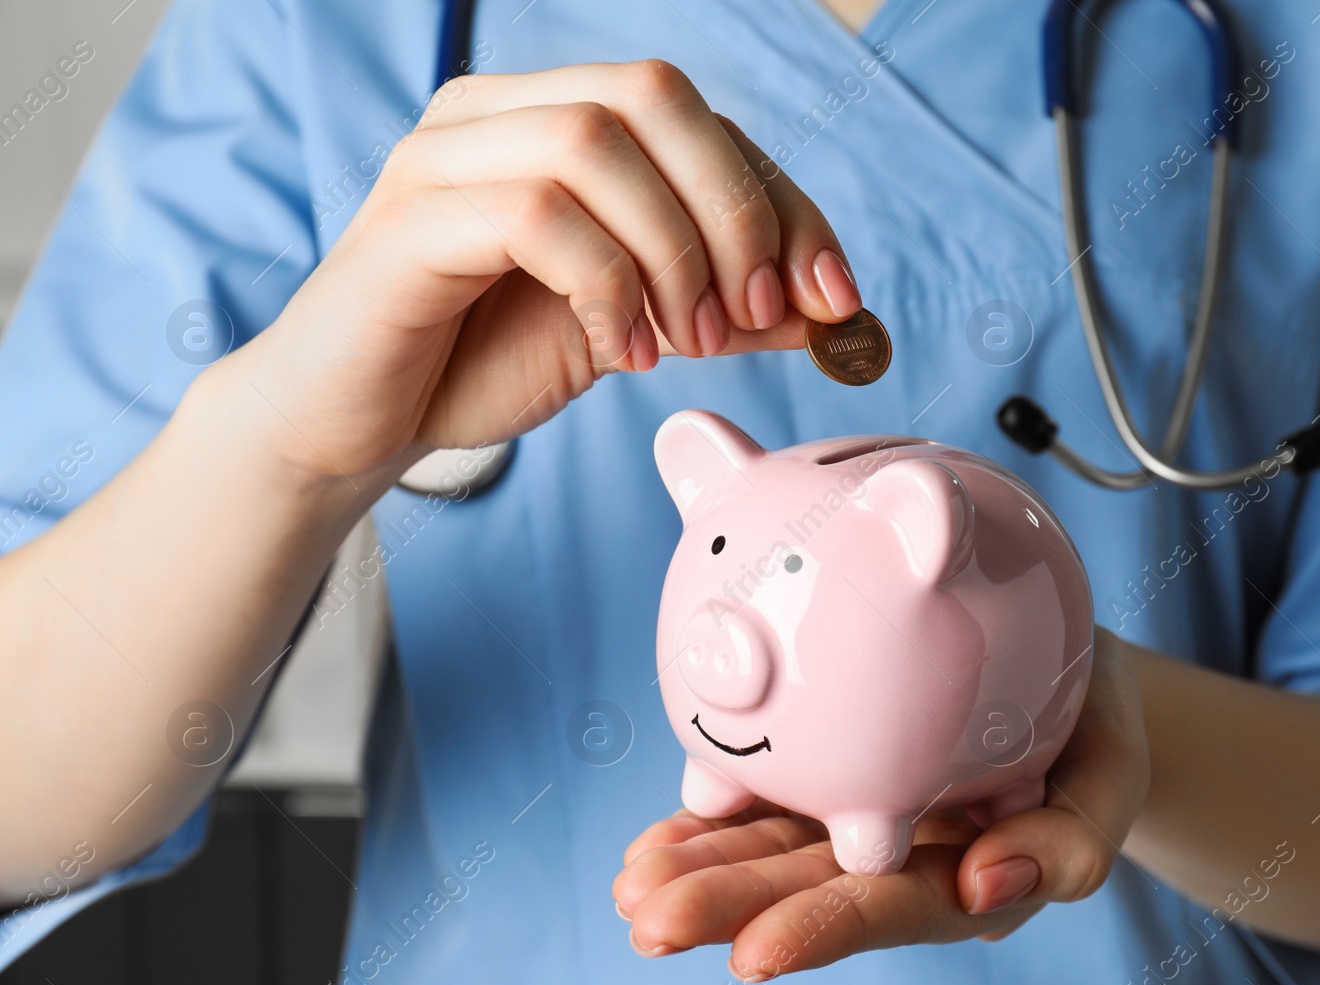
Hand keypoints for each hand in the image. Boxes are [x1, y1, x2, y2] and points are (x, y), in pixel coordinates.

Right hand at [221, 62, 858, 481]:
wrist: (356, 427)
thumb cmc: (480, 364)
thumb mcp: (634, 332)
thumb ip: (722, 310)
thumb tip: (829, 309)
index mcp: (552, 120)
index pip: (697, 120)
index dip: (780, 200)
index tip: (834, 295)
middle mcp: (495, 113)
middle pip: (654, 93)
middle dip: (734, 208)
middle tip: (755, 314)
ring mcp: (445, 156)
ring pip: (596, 142)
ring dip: (671, 252)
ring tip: (679, 344)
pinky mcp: (411, 219)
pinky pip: (537, 214)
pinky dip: (606, 284)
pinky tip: (619, 349)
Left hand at [612, 628, 1149, 980]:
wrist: (1065, 669)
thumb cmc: (1093, 726)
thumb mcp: (1113, 775)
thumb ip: (1073, 842)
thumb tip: (987, 885)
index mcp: (966, 873)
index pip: (890, 908)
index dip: (823, 930)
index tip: (753, 953)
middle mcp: (899, 858)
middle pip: (809, 890)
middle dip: (726, 908)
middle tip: (649, 918)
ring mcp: (857, 819)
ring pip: (771, 855)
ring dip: (699, 871)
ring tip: (632, 886)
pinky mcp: (829, 777)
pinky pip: (762, 806)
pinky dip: (706, 822)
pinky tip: (653, 844)